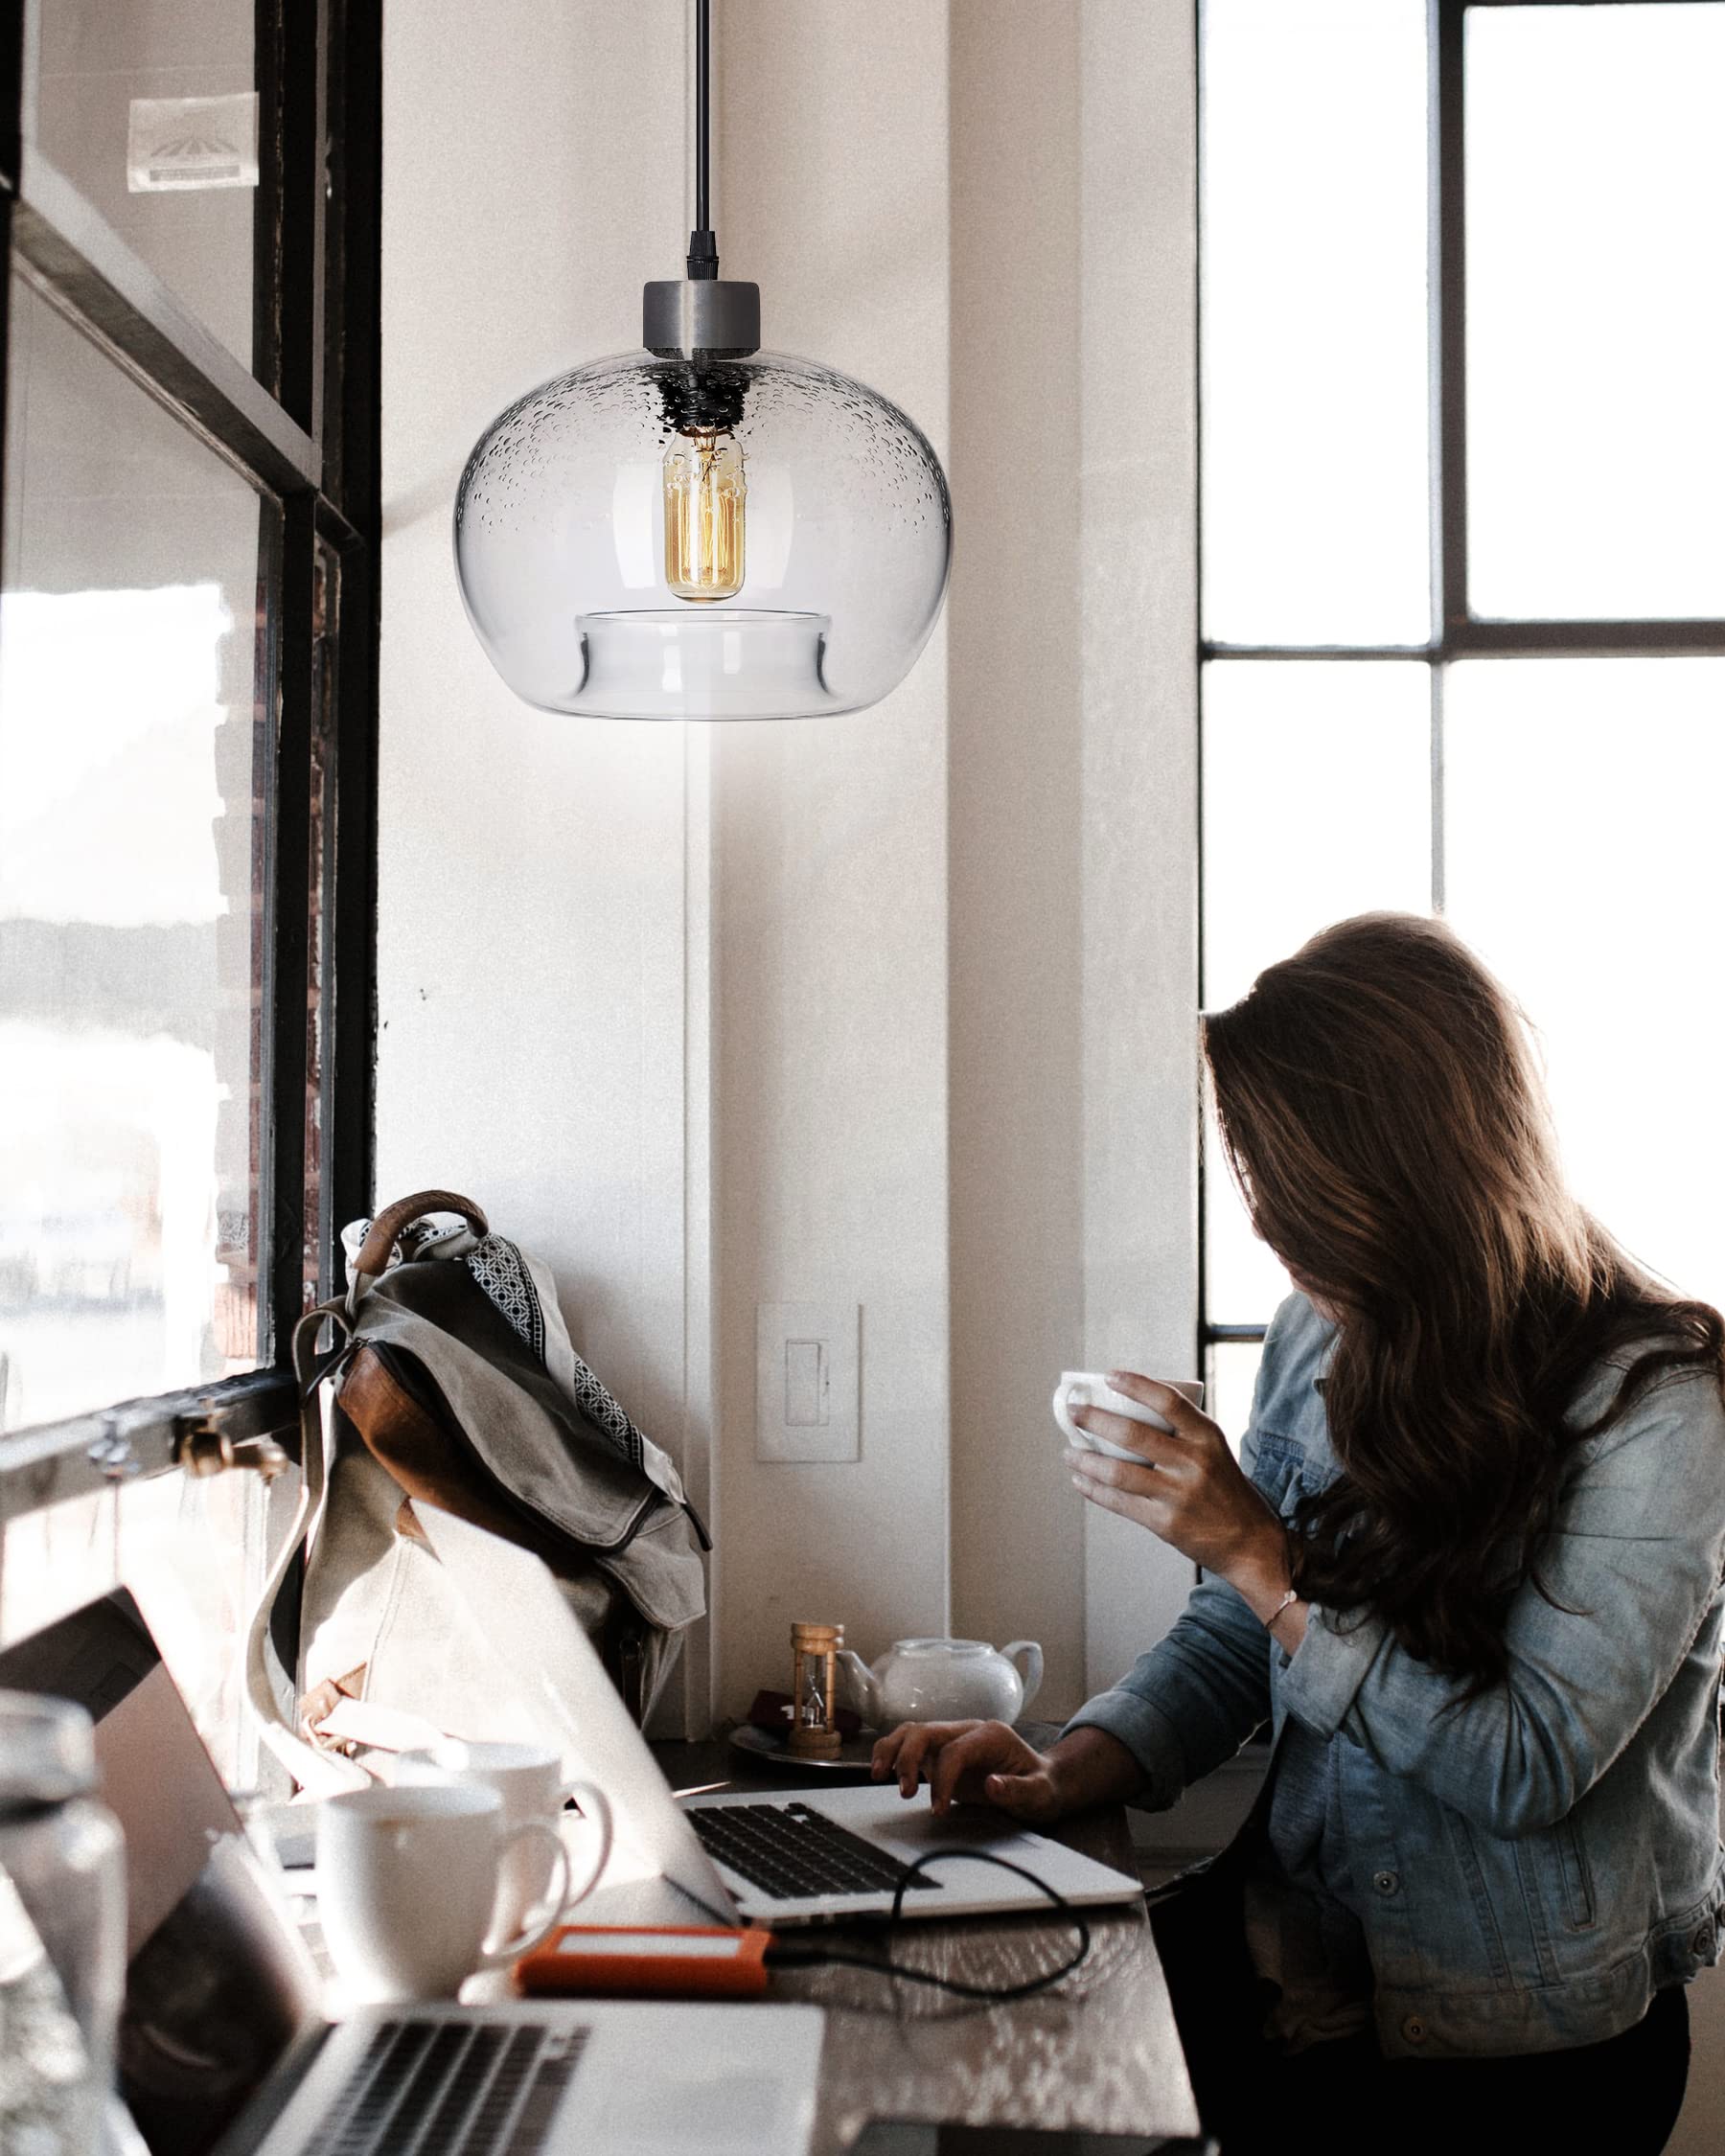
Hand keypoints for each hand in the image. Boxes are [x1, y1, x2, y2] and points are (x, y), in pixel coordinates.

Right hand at [870, 1719, 1063, 1821]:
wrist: (1042, 1782)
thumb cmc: (1041, 1786)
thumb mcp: (1041, 1793)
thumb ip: (1019, 1789)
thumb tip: (992, 1785)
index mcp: (990, 1735)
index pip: (955, 1750)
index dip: (942, 1779)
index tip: (938, 1809)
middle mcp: (967, 1731)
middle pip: (926, 1731)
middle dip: (908, 1758)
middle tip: (903, 1791)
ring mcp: (952, 1739)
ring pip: (912, 1732)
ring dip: (892, 1750)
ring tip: (877, 1774)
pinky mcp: (941, 1753)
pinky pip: (910, 1745)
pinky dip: (893, 1754)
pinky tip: (882, 1771)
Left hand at [1067, 1372, 1286, 1589]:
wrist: (1251, 1542)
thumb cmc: (1226, 1490)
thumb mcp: (1215, 1452)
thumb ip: (1182, 1433)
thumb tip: (1127, 1411)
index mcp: (1207, 1437)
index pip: (1168, 1400)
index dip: (1135, 1385)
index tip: (1109, 1376)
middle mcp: (1194, 1462)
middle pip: (1133, 1433)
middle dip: (1095, 1420)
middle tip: (1073, 1413)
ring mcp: (1179, 1494)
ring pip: (1118, 1471)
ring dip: (1086, 1459)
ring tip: (1069, 1451)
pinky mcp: (1166, 1523)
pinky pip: (1120, 1502)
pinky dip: (1094, 1489)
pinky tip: (1080, 1480)